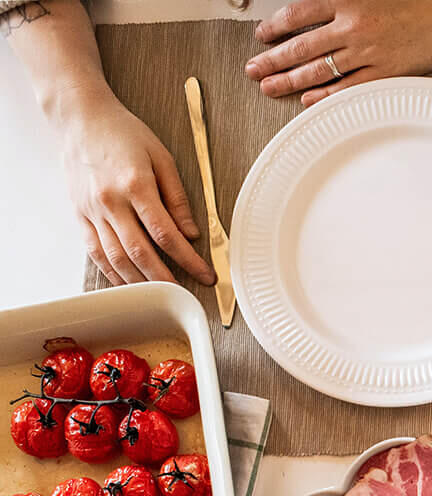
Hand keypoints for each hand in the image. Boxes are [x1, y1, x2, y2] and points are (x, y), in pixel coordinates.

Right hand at [57, 89, 214, 287]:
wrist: (80, 118)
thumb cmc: (123, 133)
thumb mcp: (161, 157)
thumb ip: (178, 198)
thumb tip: (191, 233)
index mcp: (135, 185)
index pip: (166, 234)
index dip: (189, 260)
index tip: (206, 274)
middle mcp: (110, 201)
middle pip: (140, 252)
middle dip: (166, 279)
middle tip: (186, 294)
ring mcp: (91, 210)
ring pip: (115, 257)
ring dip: (139, 282)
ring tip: (160, 294)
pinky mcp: (78, 214)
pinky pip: (94, 251)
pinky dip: (112, 272)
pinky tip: (128, 283)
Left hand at [247, 0, 431, 106]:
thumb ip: (343, 0)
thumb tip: (317, 10)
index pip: (298, 14)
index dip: (275, 27)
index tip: (262, 37)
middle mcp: (352, 26)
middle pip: (301, 46)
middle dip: (273, 60)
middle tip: (254, 71)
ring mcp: (369, 51)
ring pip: (319, 69)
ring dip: (290, 80)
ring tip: (270, 87)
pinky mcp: (388, 71)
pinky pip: (349, 86)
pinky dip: (326, 94)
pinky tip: (309, 100)